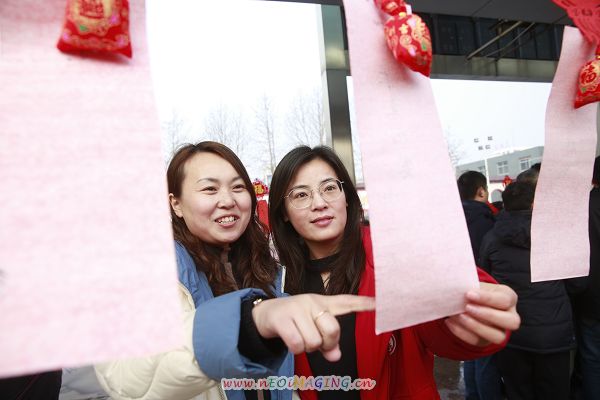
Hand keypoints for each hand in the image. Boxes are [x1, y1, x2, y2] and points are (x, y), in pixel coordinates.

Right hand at [252, 294, 374, 361]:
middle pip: (333, 329)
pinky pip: (297, 343)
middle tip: (316, 343)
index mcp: (324, 303)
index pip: (347, 302)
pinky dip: (296, 349)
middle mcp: (312, 302)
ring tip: (300, 339)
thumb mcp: (314, 329)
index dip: (364, 304)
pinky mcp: (283, 317)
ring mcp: (297, 308)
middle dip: (326, 344)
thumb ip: (328, 343)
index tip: (379, 303)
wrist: (265, 314)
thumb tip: (336, 356)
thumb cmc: (295, 322)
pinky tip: (290, 341)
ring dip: (308, 348)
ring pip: (314, 341)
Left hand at [444, 282, 519, 346]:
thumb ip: (470, 286)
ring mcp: (500, 330)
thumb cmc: (474, 290)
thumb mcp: (475, 284)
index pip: (505, 300)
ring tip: (459, 316)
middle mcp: (510, 316)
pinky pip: (478, 341)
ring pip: (498, 337)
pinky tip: (450, 322)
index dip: (487, 298)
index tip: (469, 294)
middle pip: (512, 322)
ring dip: (477, 327)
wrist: (467, 301)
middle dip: (488, 315)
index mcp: (508, 297)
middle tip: (467, 307)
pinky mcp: (486, 340)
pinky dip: (462, 332)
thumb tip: (456, 287)